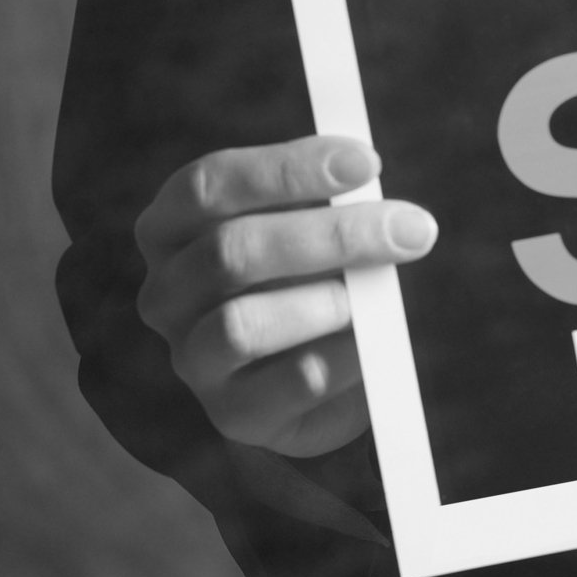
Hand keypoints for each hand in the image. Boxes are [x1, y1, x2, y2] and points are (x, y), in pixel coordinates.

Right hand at [134, 135, 436, 457]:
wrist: (317, 381)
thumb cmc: (309, 280)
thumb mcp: (310, 232)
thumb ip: (327, 205)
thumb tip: (369, 186)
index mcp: (171, 228)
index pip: (209, 185)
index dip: (286, 169)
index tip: (366, 162)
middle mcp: (165, 293)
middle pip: (232, 250)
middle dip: (332, 235)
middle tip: (411, 229)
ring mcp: (191, 358)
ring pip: (244, 324)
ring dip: (327, 302)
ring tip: (376, 296)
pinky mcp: (234, 413)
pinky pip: (293, 380)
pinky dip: (345, 356)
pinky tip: (376, 342)